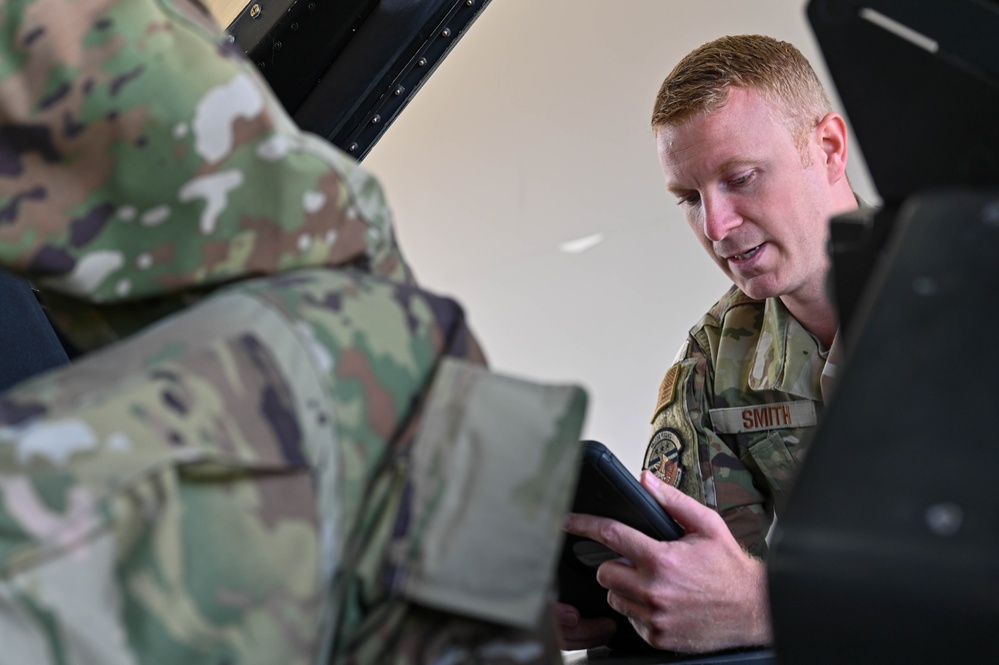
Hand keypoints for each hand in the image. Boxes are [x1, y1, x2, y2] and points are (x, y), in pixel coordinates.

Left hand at [564, 471, 771, 652]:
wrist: (754, 610)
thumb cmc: (730, 568)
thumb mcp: (707, 525)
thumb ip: (673, 501)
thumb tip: (646, 479)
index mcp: (662, 559)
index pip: (611, 536)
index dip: (584, 525)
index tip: (567, 521)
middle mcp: (654, 590)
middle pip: (605, 573)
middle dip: (615, 565)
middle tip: (637, 563)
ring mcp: (654, 617)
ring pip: (614, 598)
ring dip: (625, 589)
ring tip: (653, 584)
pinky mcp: (657, 637)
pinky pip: (629, 620)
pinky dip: (639, 611)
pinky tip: (662, 604)